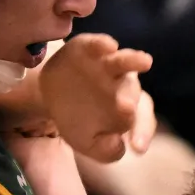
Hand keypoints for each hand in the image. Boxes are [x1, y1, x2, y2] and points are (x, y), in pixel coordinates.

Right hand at [39, 34, 156, 162]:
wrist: (49, 94)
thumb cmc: (76, 119)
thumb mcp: (87, 142)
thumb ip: (105, 151)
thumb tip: (119, 148)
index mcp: (127, 108)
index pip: (141, 119)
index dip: (142, 132)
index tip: (137, 148)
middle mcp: (122, 84)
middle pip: (132, 90)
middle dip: (130, 100)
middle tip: (128, 110)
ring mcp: (107, 64)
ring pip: (124, 62)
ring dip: (133, 60)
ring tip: (145, 61)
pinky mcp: (89, 48)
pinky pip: (99, 44)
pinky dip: (103, 44)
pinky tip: (108, 46)